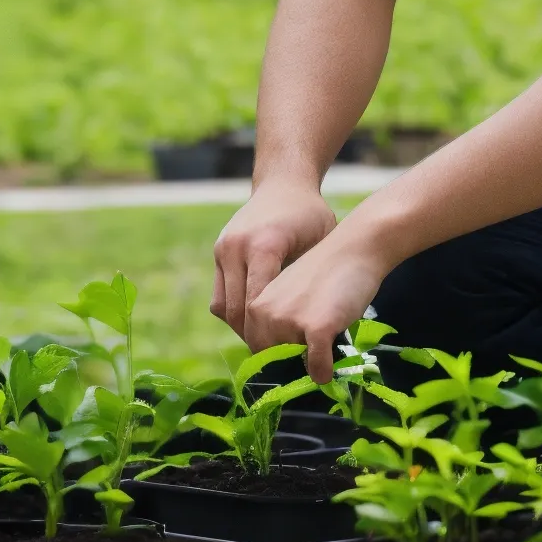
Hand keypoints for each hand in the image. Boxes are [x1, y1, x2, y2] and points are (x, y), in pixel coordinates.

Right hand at [210, 185, 339, 341]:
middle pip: (236, 310)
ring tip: (265, 345)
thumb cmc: (311, 213)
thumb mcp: (322, 243)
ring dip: (241, 328)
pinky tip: (257, 321)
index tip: (287, 355)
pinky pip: (220, 294)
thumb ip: (315, 280)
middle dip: (253, 337)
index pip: (257, 304)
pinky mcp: (218, 251)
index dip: (270, 334)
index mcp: (263, 246)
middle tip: (275, 360)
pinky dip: (235, 312)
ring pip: (223, 306)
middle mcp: (236, 248)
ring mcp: (223, 249)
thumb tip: (323, 327)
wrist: (283, 181)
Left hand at [243, 222, 396, 382]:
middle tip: (310, 354)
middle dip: (290, 363)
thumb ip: (279, 321)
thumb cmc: (324, 273)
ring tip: (322, 349)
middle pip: (272, 359)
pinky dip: (324, 370)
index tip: (293, 353)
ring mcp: (290, 321)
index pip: (256, 348)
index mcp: (255, 306)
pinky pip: (317, 364)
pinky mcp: (317, 328)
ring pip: (294, 364)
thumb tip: (282, 361)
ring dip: (308, 365)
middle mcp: (265, 314)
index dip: (275, 355)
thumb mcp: (289, 296)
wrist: (353, 249)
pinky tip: (329, 368)